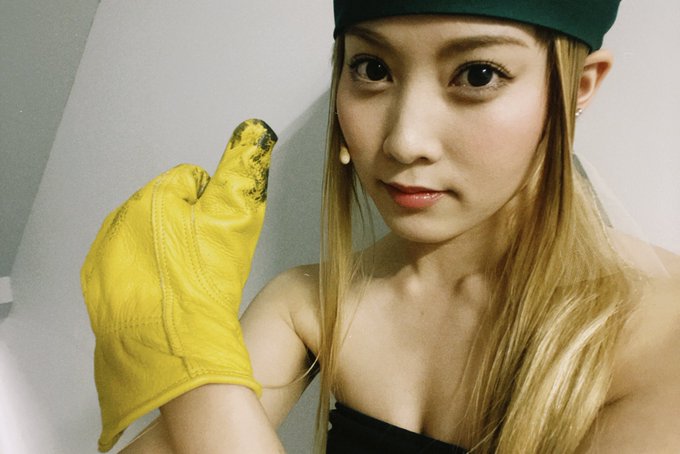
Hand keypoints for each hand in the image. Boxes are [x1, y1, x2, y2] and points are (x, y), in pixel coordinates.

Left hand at [81, 119, 276, 451]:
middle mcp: (120, 218)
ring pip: (146, 238)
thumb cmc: (204, 284)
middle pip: (166, 208)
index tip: (217, 236)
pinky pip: (127, 267)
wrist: (171, 347)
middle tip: (203, 262)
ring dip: (164, 251)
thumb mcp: (235, 219)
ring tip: (184, 282)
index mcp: (152, 196)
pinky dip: (145, 275)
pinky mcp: (98, 284)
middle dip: (186, 227)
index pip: (190, 180)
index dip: (213, 208)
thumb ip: (244, 170)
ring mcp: (105, 253)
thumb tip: (256, 130)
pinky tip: (162, 296)